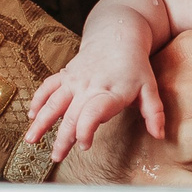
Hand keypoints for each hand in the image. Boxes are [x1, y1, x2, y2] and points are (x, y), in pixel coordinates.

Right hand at [24, 47, 163, 163]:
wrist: (117, 34)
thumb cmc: (136, 65)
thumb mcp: (150, 87)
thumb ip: (154, 112)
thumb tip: (159, 135)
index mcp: (110, 91)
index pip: (93, 112)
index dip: (86, 130)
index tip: (84, 145)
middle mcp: (89, 86)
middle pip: (71, 114)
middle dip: (62, 138)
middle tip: (57, 157)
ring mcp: (74, 80)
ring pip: (53, 102)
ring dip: (41, 122)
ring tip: (31, 141)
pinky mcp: (66, 74)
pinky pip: (48, 87)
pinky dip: (38, 101)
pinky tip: (32, 116)